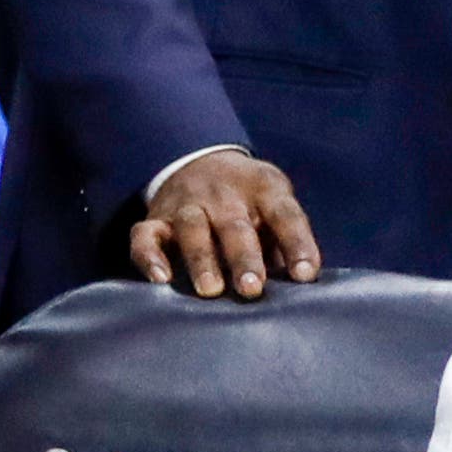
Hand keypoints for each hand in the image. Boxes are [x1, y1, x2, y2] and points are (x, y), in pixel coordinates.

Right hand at [131, 151, 320, 299]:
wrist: (200, 160)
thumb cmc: (251, 203)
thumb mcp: (274, 208)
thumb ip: (285, 244)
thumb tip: (299, 290)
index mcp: (263, 190)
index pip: (284, 215)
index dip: (297, 244)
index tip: (305, 275)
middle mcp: (223, 195)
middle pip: (235, 225)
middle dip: (244, 258)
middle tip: (252, 289)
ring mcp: (187, 204)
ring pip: (192, 228)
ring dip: (201, 259)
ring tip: (210, 290)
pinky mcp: (156, 218)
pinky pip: (146, 235)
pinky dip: (149, 255)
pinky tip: (160, 279)